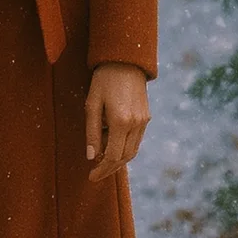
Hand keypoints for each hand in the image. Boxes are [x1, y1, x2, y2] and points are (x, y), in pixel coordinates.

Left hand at [85, 61, 149, 183]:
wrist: (125, 60)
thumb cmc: (104, 80)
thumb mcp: (91, 104)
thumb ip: (91, 131)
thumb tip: (91, 157)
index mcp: (121, 121)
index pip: (112, 156)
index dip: (101, 169)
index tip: (91, 176)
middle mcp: (136, 124)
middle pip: (124, 157)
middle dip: (109, 168)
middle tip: (95, 173)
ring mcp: (144, 121)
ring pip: (132, 151)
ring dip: (118, 160)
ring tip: (101, 159)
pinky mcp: (146, 117)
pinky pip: (136, 141)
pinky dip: (125, 148)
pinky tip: (112, 145)